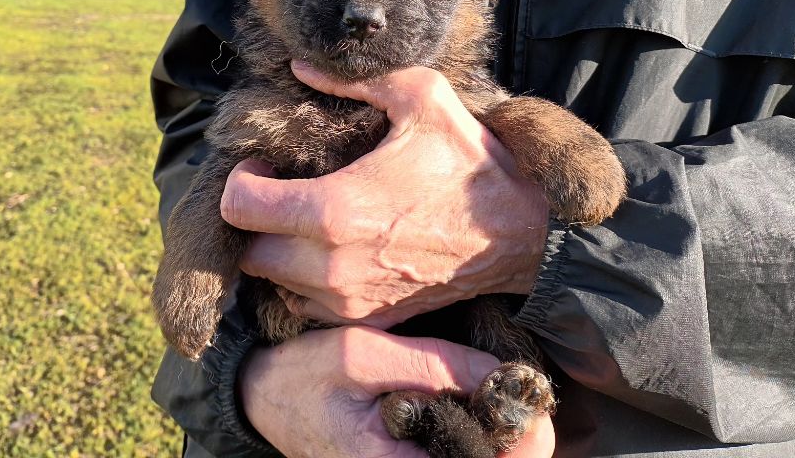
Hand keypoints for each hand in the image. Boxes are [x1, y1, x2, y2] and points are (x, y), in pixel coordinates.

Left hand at [220, 62, 549, 327]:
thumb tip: (300, 68)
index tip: (267, 167)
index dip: (242, 179)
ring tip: (307, 220)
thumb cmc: (473, 165)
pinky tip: (332, 251)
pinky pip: (307, 306)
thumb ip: (354, 81)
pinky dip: (305, 282)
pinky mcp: (369, 319)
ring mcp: (349, 300)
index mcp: (334, 210)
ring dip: (279, 250)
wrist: (525, 235)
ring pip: (274, 282)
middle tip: (282, 192)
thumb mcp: (421, 99)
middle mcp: (332, 265)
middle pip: (249, 251)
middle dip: (256, 219)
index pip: (239, 206)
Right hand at [239, 326, 554, 457]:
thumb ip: (432, 365)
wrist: (261, 395)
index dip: (523, 441)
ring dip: (495, 436)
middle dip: (513, 437)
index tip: (533, 403)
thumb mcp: (362, 354)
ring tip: (494, 395)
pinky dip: (473, 436)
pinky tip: (468, 405)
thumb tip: (501, 374)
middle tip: (518, 394)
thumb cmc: (305, 374)